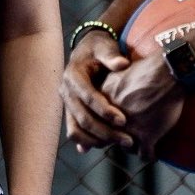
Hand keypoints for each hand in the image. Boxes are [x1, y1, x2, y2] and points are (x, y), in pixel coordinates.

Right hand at [60, 30, 133, 152]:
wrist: (87, 51)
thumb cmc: (99, 48)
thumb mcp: (104, 47)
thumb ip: (111, 56)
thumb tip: (123, 63)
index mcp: (72, 76)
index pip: (88, 97)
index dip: (104, 110)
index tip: (123, 120)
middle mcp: (66, 91)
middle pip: (83, 118)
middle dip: (105, 131)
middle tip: (127, 140)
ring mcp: (67, 103)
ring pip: (77, 129)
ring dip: (97, 140)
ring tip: (120, 143)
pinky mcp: (71, 111)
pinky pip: (74, 130)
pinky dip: (86, 141)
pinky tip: (101, 147)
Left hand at [102, 51, 183, 162]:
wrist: (167, 72)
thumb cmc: (145, 70)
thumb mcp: (117, 75)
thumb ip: (106, 89)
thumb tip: (102, 97)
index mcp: (103, 102)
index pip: (97, 123)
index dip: (107, 125)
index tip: (115, 125)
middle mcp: (112, 118)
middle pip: (110, 137)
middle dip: (118, 137)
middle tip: (128, 135)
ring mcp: (129, 129)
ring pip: (127, 147)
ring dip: (133, 145)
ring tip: (140, 142)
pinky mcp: (147, 136)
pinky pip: (145, 155)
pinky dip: (149, 154)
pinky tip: (153, 151)